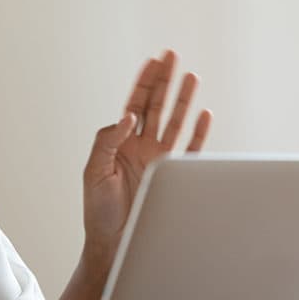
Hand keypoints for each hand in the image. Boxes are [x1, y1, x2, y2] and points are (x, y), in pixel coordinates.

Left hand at [82, 50, 211, 262]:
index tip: (153, 61)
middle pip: (157, 106)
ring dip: (183, 100)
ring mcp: (160, 161)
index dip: (144, 83)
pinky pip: (190, 150)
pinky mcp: (174, 178)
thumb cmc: (99, 211)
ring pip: (175, 123)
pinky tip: (204, 113)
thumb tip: (127, 118)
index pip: (135, 105)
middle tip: (172, 55)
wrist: (115, 244)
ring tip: (191, 76)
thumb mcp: (94, 171)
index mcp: (121, 143)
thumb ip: (107, 141)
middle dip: (165, 80)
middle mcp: (142, 148)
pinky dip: (198, 132)